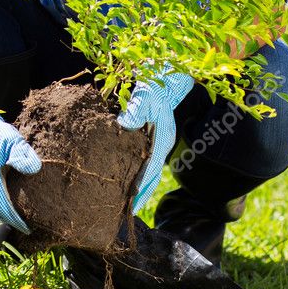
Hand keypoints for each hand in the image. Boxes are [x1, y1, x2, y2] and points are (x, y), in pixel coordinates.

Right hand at [0, 95, 39, 233]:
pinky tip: (9, 205)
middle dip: (12, 220)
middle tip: (27, 227)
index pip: (4, 207)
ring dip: (5, 212)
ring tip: (20, 218)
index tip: (28, 228)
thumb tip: (35, 169)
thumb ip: (23, 156)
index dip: (16, 220)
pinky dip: (0, 204)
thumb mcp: (13, 142)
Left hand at [117, 69, 192, 213]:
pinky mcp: (152, 138)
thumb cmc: (154, 85)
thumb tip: (123, 127)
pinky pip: (144, 161)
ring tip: (126, 204)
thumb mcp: (145, 95)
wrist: (165, 75)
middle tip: (126, 213)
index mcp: (162, 140)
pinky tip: (126, 179)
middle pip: (151, 177)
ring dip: (139, 186)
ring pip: (148, 171)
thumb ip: (135, 111)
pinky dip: (137, 173)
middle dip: (140, 195)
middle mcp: (161, 145)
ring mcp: (158, 143)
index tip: (131, 206)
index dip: (141, 189)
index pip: (150, 171)